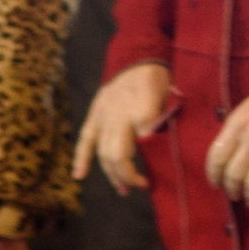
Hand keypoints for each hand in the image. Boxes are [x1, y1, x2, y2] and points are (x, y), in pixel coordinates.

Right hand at [73, 61, 172, 197]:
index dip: (153, 160)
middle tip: (141, 186)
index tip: (160, 170)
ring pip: (103, 152)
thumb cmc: (157, 82)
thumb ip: (162, 123)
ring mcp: (104, 116)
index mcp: (142, 110)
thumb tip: (154, 147)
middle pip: (118, 155)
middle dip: (128, 176)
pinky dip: (81, 158)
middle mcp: (120, 115)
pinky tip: (79, 175)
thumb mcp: (169, 100)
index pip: (145, 144)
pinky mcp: (94, 115)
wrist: (136, 59)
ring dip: (112, 174)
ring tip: (123, 189)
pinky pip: (85, 140)